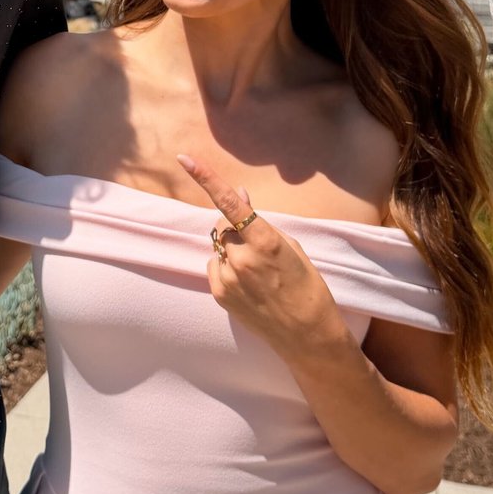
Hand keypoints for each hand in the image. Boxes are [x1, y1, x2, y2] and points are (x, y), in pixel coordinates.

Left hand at [177, 154, 344, 356]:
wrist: (306, 334)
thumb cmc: (307, 286)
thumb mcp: (292, 247)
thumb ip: (261, 222)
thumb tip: (238, 196)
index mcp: (265, 242)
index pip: (230, 203)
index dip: (206, 178)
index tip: (185, 159)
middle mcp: (241, 258)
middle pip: (223, 225)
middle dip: (234, 226)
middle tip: (256, 244)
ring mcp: (227, 278)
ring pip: (219, 247)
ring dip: (231, 249)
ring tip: (257, 271)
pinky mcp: (219, 294)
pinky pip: (214, 266)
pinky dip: (226, 266)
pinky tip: (248, 283)